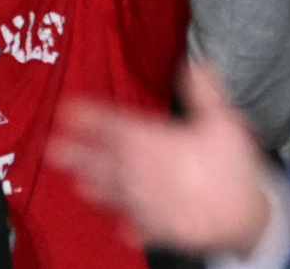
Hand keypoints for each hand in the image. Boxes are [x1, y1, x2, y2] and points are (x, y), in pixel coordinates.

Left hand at [51, 61, 274, 256]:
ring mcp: (143, 204)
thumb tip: (196, 62)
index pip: (112, 125)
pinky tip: (124, 222)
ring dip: (93, 185)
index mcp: (150, 144)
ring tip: (78, 182)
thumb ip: (206, 92)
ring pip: (111, 193)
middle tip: (50, 147)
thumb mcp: (224, 121)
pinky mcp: (154, 227)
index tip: (66, 109)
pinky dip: (128, 220)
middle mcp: (138, 174)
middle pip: (101, 161)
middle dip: (75, 152)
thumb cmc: (232, 169)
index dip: (89, 116)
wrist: (239, 220)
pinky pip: (135, 223)